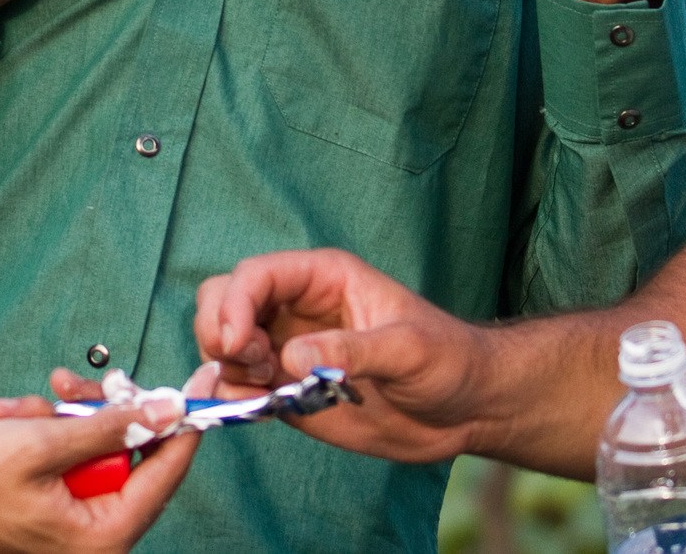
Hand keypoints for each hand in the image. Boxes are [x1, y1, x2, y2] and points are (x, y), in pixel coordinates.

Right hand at [0, 404, 199, 552]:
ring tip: (20, 408)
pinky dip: (41, 438)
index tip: (204, 380)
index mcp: (104, 536)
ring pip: (91, 455)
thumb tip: (166, 411)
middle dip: (95, 413)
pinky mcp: (50, 522)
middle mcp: (95, 542)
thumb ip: (109, 426)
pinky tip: (9, 419)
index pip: (166, 471)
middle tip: (72, 385)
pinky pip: (65, 469)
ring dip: (58, 422)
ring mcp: (72, 534)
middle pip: (125, 457)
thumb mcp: (42, 444)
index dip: (183, 419)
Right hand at [192, 249, 493, 464]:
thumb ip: (351, 351)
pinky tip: (247, 409)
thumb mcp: (408, 349)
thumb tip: (289, 358)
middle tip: (256, 367)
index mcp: (322, 278)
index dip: (235, 304)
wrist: (465, 410)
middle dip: (220, 331)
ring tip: (270, 390)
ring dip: (226, 368)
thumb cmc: (447, 360)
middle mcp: (294, 309)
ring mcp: (286, 350)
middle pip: (222, 300)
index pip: (256, 275)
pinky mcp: (286, 391)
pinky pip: (237, 387)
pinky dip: (227, 397)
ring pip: (223, 344)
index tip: (239, 345)